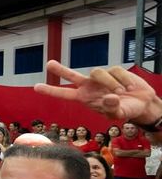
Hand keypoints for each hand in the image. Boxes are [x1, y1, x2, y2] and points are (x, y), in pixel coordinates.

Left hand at [35, 61, 161, 123]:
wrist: (142, 103)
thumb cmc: (126, 110)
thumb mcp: (118, 114)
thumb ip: (112, 108)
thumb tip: (109, 97)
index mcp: (85, 98)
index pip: (65, 94)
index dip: (51, 91)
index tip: (36, 87)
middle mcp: (89, 86)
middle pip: (72, 75)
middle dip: (60, 70)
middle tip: (49, 64)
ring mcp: (100, 78)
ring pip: (98, 73)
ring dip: (111, 83)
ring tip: (122, 93)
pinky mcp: (113, 71)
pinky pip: (115, 71)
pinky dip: (123, 80)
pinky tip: (129, 88)